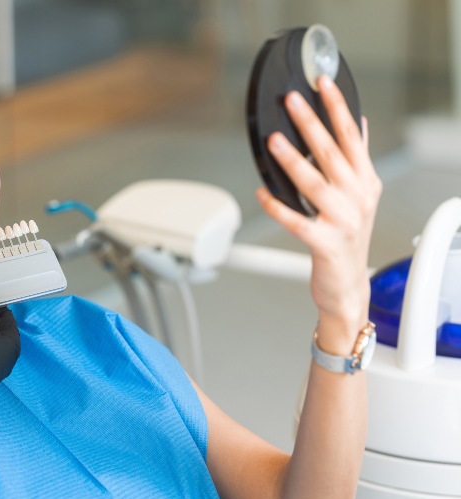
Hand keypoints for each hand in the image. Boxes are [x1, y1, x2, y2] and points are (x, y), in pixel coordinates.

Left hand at [258, 75, 381, 349]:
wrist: (347, 286)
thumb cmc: (346, 239)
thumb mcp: (360, 195)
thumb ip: (356, 160)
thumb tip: (358, 124)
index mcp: (365, 181)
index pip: (351, 135)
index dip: (336, 107)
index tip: (322, 83)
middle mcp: (358, 197)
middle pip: (331, 152)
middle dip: (311, 122)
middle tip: (292, 100)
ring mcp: (343, 220)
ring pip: (315, 183)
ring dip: (292, 161)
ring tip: (274, 141)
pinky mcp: (324, 243)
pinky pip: (297, 221)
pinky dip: (278, 206)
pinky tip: (262, 194)